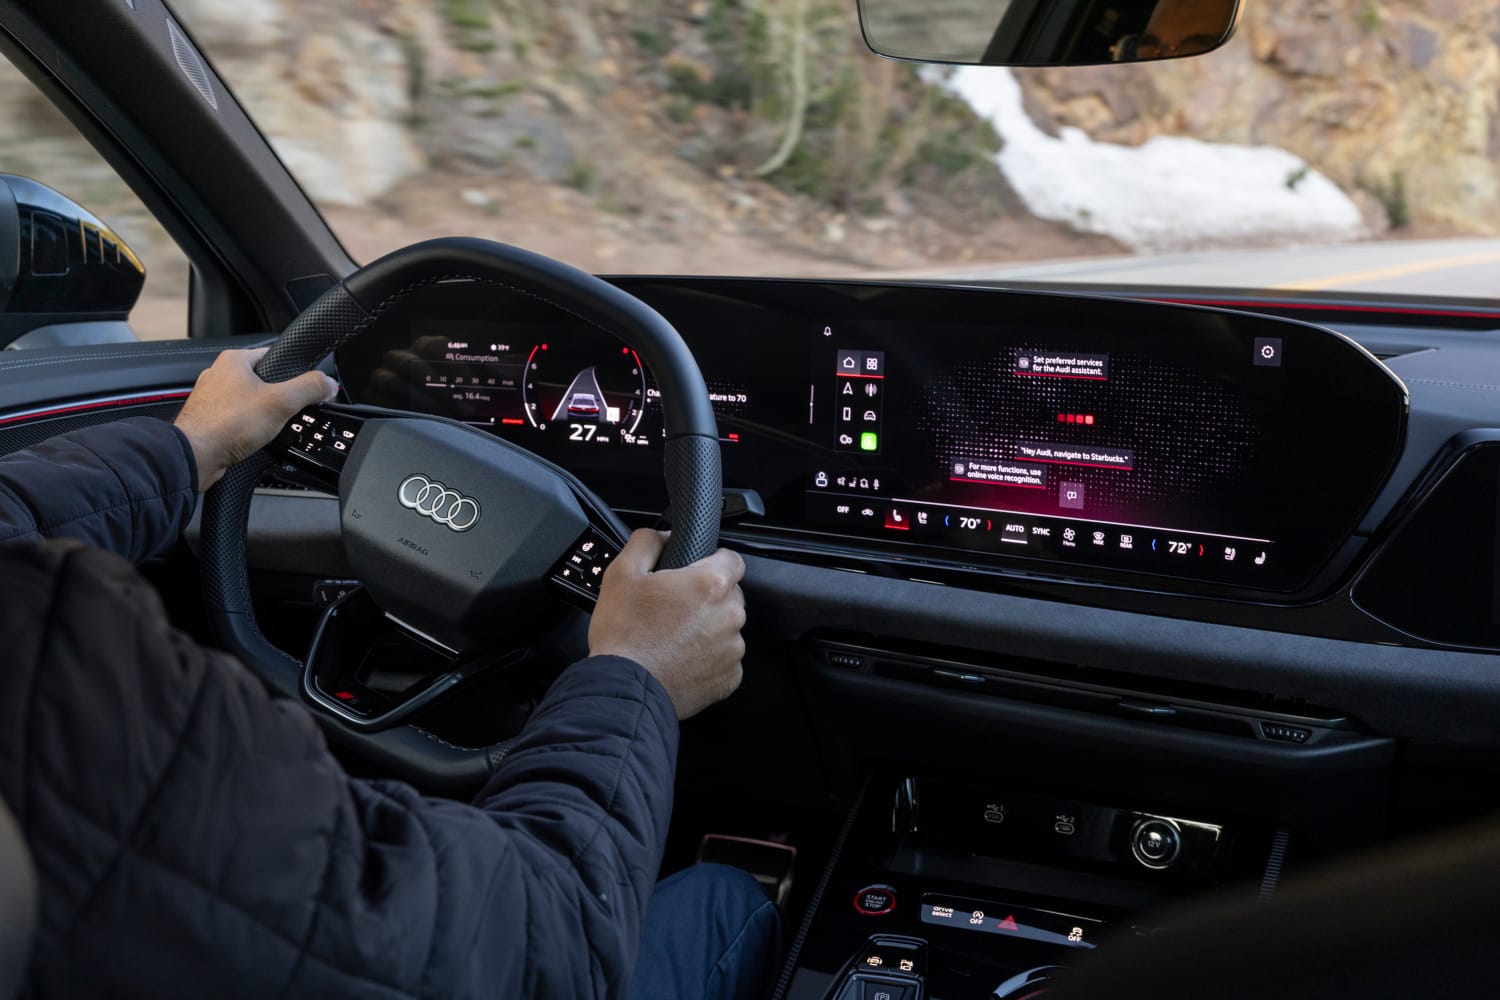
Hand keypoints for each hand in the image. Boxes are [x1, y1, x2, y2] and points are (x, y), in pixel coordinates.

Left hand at [173, 347, 336, 490]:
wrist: (195, 456)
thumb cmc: (225, 424)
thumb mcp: (281, 402)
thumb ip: (309, 388)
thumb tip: (328, 382)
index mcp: (234, 360)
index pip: (274, 356)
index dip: (295, 372)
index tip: (307, 387)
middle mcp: (219, 374)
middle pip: (264, 381)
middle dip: (279, 398)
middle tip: (287, 413)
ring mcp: (212, 398)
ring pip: (251, 402)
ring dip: (264, 415)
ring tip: (269, 428)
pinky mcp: (210, 419)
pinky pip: (239, 420)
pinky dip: (249, 429)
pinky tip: (253, 439)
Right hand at [588, 529, 746, 719]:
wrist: (624, 688)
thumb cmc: (624, 634)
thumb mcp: (622, 573)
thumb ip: (646, 542)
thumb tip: (661, 535)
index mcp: (710, 584)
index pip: (733, 559)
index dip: (714, 561)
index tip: (697, 572)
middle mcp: (729, 615)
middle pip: (729, 595)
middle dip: (707, 598)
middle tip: (675, 608)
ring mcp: (732, 649)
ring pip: (727, 628)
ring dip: (708, 629)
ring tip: (674, 638)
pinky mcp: (730, 678)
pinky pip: (725, 660)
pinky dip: (708, 659)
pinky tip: (681, 659)